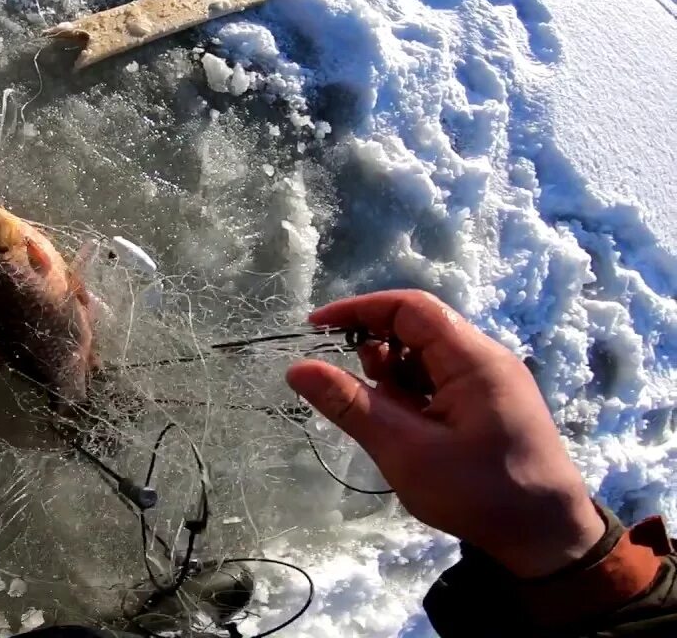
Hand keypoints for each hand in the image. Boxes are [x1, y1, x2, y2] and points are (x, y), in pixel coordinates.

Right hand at [286, 290, 603, 577]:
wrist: (548, 539)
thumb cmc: (479, 493)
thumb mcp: (405, 451)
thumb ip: (350, 405)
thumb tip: (297, 368)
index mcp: (473, 359)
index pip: (410, 307)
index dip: (359, 310)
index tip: (315, 328)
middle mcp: (484, 360)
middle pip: (417, 329)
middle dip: (374, 347)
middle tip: (350, 388)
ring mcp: (489, 383)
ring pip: (426, 357)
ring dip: (392, 375)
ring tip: (381, 417)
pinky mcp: (488, 404)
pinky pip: (439, 380)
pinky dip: (411, 393)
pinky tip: (403, 427)